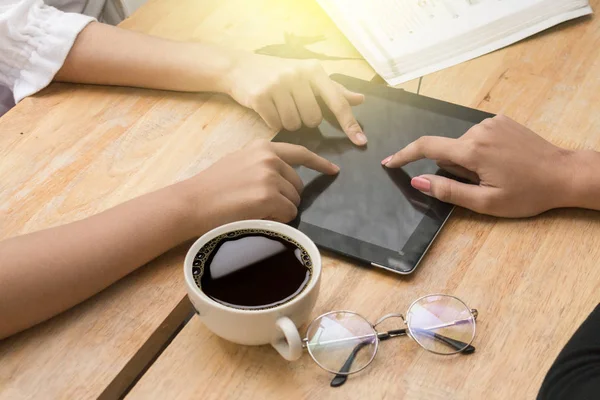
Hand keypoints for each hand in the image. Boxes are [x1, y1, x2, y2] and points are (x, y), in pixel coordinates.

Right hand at [179, 141, 338, 226]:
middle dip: (287, 197)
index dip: (319, 163)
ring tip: (254, 209)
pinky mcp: (268, 196)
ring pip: (294, 201)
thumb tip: (283, 176)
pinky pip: (288, 213)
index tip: (333, 170)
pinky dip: (278, 219)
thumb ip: (262, 163)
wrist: (192, 202)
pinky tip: (257, 216)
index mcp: (263, 147)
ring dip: (280, 210)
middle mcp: (269, 158)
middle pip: (298, 184)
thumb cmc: (211, 187)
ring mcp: (269, 176)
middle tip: (262, 205)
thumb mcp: (239, 162)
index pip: (300, 152)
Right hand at [223, 52, 365, 144]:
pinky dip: (274, 122)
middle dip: (304, 119)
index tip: (361, 142)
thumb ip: (333, 90)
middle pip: (313, 119)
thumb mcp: (307, 76)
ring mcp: (278, 84)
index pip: (337, 102)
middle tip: (293, 106)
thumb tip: (360, 99)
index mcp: (313, 70)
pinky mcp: (260, 96)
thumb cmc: (279, 73)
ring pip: (295, 124)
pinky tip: (268, 109)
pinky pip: (276, 124)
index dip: (349, 124)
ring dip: (288, 122)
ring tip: (279, 106)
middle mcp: (297, 74)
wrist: (239, 67)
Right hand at [382, 115, 576, 216]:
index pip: (427, 147)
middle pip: (447, 150)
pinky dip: (480, 150)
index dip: (404, 155)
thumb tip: (418, 182)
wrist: (564, 175)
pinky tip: (501, 162)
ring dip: (468, 160)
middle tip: (481, 184)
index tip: (389, 162)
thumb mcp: (485, 202)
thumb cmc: (527, 193)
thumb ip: (448, 191)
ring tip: (495, 174)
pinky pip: (477, 137)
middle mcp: (479, 130)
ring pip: (462, 144)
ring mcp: (491, 123)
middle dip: (454, 168)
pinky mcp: (501, 120)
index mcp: (473, 150)